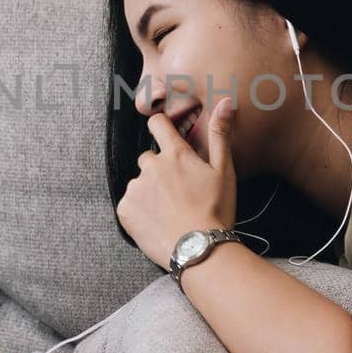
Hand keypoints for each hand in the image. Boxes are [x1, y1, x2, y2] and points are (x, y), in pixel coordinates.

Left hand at [117, 95, 238, 269]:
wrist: (199, 250)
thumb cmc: (216, 211)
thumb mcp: (225, 171)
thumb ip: (221, 134)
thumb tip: (226, 102)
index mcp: (175, 154)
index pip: (158, 124)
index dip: (161, 127)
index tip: (166, 137)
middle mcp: (151, 166)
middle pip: (149, 159)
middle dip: (160, 171)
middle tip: (178, 193)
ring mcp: (136, 188)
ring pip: (140, 183)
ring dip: (150, 192)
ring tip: (169, 211)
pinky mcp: (125, 209)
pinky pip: (129, 204)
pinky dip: (139, 211)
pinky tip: (157, 221)